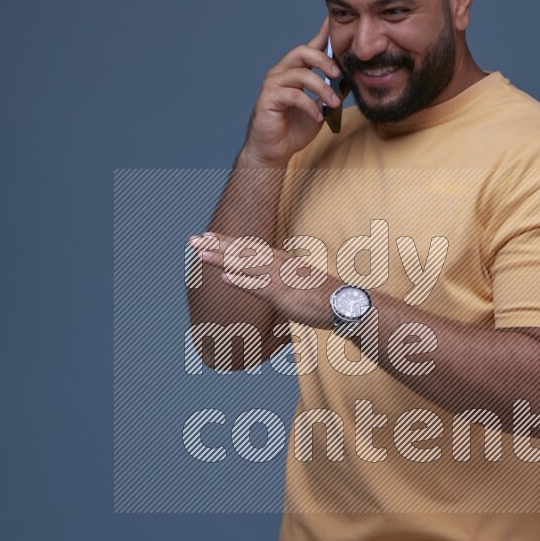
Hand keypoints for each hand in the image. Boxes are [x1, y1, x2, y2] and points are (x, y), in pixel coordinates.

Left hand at [188, 230, 345, 329]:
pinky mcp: (283, 295)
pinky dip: (241, 281)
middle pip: (243, 252)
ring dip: (222, 258)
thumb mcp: (298, 287)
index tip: (209, 236)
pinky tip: (224, 277)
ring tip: (200, 253)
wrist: (345, 305)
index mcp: (282, 262)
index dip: (228, 242)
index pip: (250, 248)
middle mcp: (279, 265)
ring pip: (245, 265)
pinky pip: (258, 287)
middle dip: (217, 244)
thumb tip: (273, 290)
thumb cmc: (324, 299)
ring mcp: (280, 279)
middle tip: (193, 239)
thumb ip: (282, 286)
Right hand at [241, 18, 349, 168]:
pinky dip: (310, 106)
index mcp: (294, 71)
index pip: (309, 48)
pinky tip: (318, 117)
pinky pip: (294, 96)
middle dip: (324, 60)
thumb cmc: (294, 129)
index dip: (322, 34)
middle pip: (302, 52)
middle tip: (339, 74)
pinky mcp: (268, 99)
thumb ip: (331, 92)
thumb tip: (350, 80)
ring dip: (322, 88)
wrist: (274, 151)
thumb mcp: (320, 108)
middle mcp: (281, 73)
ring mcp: (273, 84)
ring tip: (334, 103)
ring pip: (301, 74)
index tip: (334, 21)